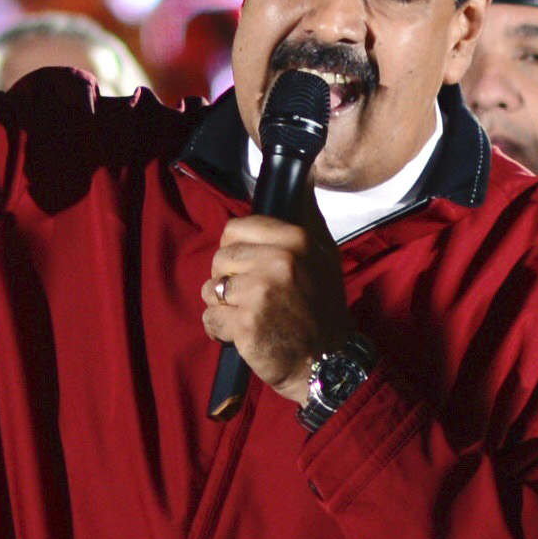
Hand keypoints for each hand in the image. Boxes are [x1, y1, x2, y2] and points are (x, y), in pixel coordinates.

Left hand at [199, 213, 353, 404]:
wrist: (327, 363)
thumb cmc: (322, 310)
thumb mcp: (325, 255)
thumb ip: (307, 217)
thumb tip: (304, 175)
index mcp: (295, 239)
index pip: (235, 228)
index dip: (236, 250)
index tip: (250, 268)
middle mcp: (278, 261)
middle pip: (220, 258)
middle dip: (227, 280)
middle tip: (251, 297)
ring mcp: (260, 293)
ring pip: (210, 288)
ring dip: (222, 306)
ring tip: (249, 317)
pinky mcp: (245, 324)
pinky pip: (210, 319)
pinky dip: (220, 331)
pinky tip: (243, 335)